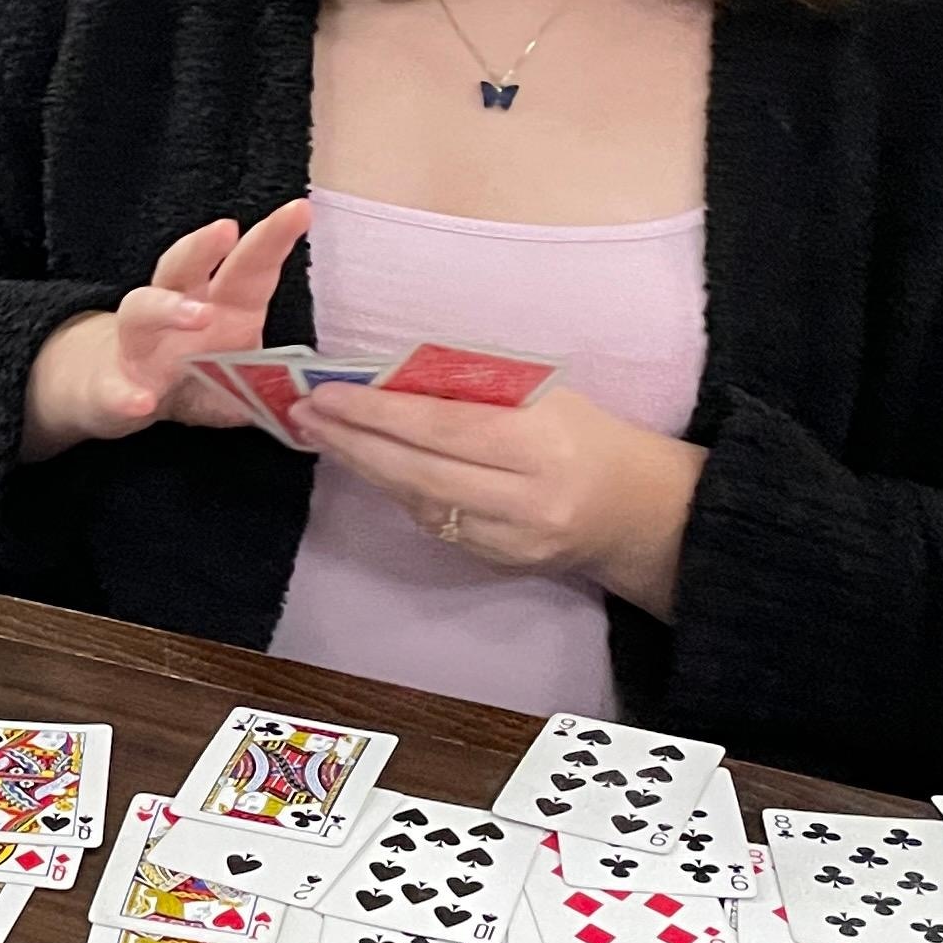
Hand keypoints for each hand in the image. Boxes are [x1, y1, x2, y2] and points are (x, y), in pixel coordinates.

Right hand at [21, 199, 313, 459]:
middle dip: (204, 247)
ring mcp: (137, 347)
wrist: (122, 396)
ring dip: (167, 309)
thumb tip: (302, 400)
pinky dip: (126, 395)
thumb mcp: (234, 383)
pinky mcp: (110, 387)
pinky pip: (116, 389)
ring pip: (141, 311)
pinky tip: (140, 402)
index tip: (298, 211)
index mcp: (219, 305)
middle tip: (226, 229)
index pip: (244, 266)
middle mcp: (174, 312)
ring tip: (199, 315)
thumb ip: (264, 389)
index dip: (270, 239)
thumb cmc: (187, 377)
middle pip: (183, 266)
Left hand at [294, 381, 709, 614]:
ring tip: (325, 436)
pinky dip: (400, 494)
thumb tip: (390, 378)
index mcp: (540, 446)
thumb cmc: (585, 434)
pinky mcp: (501, 565)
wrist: (636, 509)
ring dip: (367, 469)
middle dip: (355, 444)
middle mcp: (525, 500)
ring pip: (420, 505)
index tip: (328, 394)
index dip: (379, 413)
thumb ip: (475, 391)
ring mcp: (512, 542)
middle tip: (305, 416)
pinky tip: (373, 467)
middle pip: (420, 474)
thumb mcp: (544, 397)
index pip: (442, 428)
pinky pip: (436, 526)